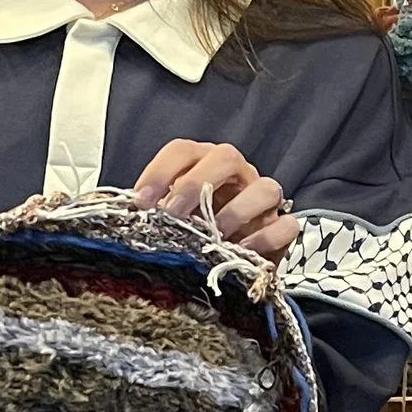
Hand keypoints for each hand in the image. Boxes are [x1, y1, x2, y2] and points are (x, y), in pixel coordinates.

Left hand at [133, 139, 300, 256]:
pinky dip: (266, 237)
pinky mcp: (281, 227)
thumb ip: (153, 211)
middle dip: (197, 184)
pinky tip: (242, 252)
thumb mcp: (169, 218)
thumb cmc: (191, 233)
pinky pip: (286, 225)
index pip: (182, 151)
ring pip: (265, 188)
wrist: (226, 261)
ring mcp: (263, 199)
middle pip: (226, 157)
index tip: (141, 203)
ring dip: (237, 211)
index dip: (160, 172)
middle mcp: (236, 174)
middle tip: (174, 214)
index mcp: (203, 163)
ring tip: (214, 235)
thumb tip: (125, 213)